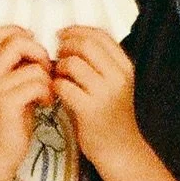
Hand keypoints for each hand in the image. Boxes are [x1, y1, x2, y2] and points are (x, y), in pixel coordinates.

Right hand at [0, 26, 53, 173]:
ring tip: (47, 93)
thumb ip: (19, 69)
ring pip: (34, 66)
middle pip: (17, 40)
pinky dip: (47, 93)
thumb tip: (41, 51)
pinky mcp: (6, 103)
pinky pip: (37, 84)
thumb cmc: (10, 123)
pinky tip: (45, 104)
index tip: (33, 49)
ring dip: (48, 78)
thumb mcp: (12, 90)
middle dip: (40, 52)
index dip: (18, 32)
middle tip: (45, 71)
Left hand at [52, 27, 146, 171]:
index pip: (100, 35)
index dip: (77, 30)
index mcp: (124, 67)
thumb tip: (73, 41)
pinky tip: (56, 91)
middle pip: (85, 44)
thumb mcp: (114, 84)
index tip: (63, 34)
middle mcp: (117, 77)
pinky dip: (54, 84)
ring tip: (57, 75)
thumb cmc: (112, 117)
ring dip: (58, 66)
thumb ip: (100, 63)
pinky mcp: (89, 110)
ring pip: (73, 63)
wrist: (120, 150)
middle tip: (57, 54)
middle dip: (65, 45)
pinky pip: (63, 85)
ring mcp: (104, 93)